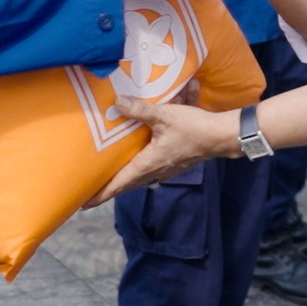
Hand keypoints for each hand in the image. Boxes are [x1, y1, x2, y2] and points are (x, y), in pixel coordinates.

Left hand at [86, 99, 239, 205]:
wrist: (222, 136)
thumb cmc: (192, 129)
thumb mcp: (164, 115)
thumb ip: (140, 109)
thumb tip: (117, 102)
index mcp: (148, 164)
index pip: (119, 183)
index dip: (101, 193)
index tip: (84, 203)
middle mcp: (155, 171)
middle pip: (128, 182)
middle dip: (111, 185)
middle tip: (93, 189)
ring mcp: (167, 168)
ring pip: (141, 174)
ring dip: (127, 175)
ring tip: (113, 173)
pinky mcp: (176, 162)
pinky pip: (154, 165)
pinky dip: (144, 161)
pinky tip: (142, 152)